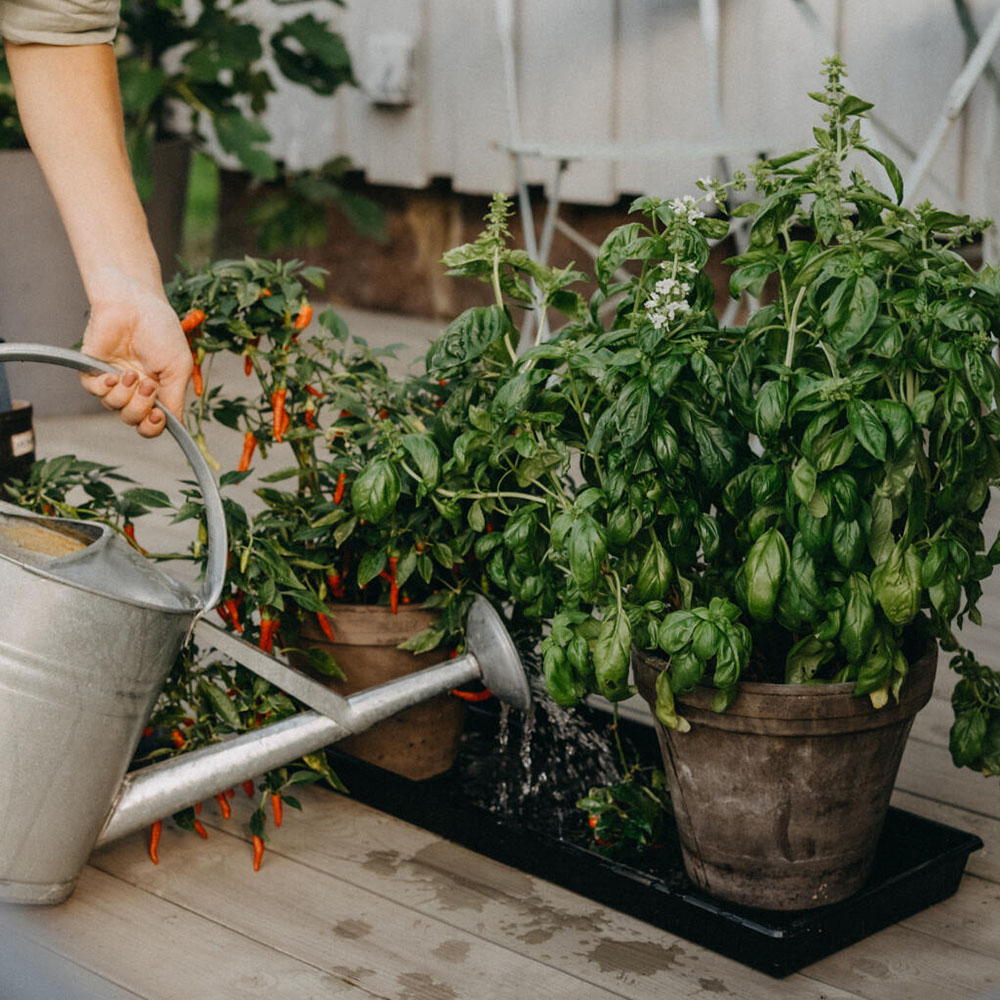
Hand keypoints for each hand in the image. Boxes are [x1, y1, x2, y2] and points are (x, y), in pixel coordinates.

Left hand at [80, 273, 192, 437]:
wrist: (135, 303)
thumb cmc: (161, 330)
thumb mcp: (179, 368)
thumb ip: (176, 400)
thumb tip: (177, 427)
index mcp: (158, 390)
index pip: (152, 422)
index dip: (154, 426)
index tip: (159, 415)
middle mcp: (135, 388)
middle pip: (133, 419)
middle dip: (140, 409)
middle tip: (147, 387)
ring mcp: (114, 379)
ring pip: (113, 407)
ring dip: (125, 395)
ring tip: (132, 373)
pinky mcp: (92, 369)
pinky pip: (94, 391)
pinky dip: (104, 387)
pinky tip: (113, 375)